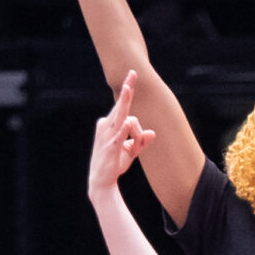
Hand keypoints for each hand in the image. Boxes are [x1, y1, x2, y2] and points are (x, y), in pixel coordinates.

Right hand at [88, 72, 156, 198]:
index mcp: (110, 124)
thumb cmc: (114, 164)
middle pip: (121, 106)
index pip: (124, 108)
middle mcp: (106, 126)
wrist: (102, 181)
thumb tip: (153, 133)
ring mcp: (107, 135)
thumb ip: (141, 141)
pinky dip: (125, 129)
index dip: (128, 93)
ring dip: (132, 119)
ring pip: (124, 118)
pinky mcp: (110, 146)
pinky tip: (128, 124)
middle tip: (133, 73)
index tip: (132, 76)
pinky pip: (119, 134)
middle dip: (127, 90)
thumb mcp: (131, 152)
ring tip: (130, 104)